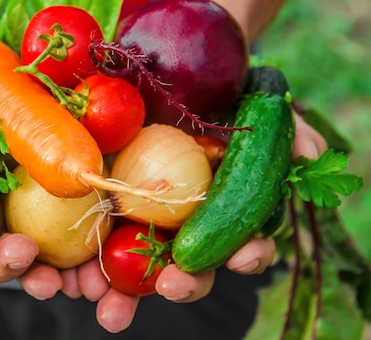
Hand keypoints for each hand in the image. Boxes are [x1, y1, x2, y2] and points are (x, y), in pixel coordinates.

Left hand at [43, 112, 328, 332]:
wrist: (165, 67)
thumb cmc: (212, 94)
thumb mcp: (250, 105)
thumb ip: (283, 131)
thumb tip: (311, 153)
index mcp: (216, 212)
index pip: (235, 245)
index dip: (243, 255)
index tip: (242, 255)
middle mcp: (176, 223)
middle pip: (180, 269)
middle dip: (178, 286)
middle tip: (170, 287)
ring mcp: (133, 216)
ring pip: (129, 268)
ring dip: (120, 294)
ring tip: (108, 307)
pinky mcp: (92, 204)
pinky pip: (79, 240)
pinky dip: (71, 264)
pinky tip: (62, 276)